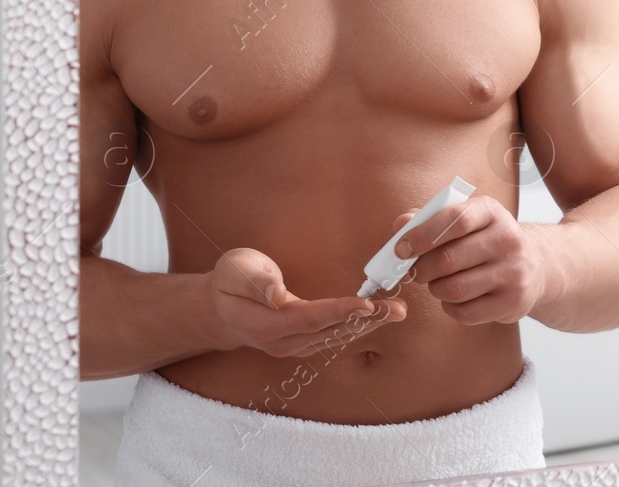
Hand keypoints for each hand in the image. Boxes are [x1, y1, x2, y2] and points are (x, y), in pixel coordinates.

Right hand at [207, 248, 405, 358]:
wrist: (221, 310)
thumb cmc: (229, 282)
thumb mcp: (235, 271)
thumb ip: (255, 281)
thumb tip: (277, 293)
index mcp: (262, 323)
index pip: (306, 319)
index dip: (337, 312)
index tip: (365, 303)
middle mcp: (280, 342)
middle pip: (328, 332)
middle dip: (366, 320)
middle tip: (397, 308)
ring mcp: (293, 347)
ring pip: (335, 338)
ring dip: (368, 326)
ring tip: (397, 310)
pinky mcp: (303, 344)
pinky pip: (334, 338)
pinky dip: (358, 327)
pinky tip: (380, 316)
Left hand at [390, 194, 545, 323]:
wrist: (537, 265)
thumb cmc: (487, 240)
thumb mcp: (466, 220)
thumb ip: (430, 219)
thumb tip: (399, 226)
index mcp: (492, 212)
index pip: (455, 220)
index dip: (422, 235)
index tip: (400, 249)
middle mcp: (508, 240)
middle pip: (448, 260)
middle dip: (422, 269)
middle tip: (415, 271)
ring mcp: (513, 273)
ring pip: (454, 289)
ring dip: (436, 289)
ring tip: (439, 282)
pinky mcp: (512, 302)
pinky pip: (465, 313)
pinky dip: (450, 307)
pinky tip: (455, 297)